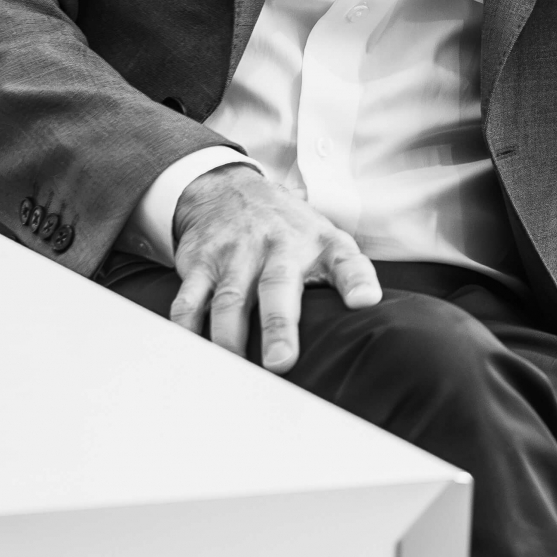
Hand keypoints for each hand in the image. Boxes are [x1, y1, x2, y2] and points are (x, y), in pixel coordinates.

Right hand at [169, 165, 380, 372]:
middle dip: (278, 326)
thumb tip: (369, 311)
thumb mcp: (327, 240)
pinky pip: (189, 300)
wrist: (228, 189)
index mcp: (318, 244)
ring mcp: (236, 254)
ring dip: (229, 337)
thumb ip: (350, 274)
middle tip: (280, 362)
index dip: (357, 281)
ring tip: (234, 368)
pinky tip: (191, 353)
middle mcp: (277, 247)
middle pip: (278, 287)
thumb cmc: (289, 229)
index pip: (345, 261)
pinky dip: (187, 329)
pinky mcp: (201, 263)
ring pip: (230, 300)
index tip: (364, 301)